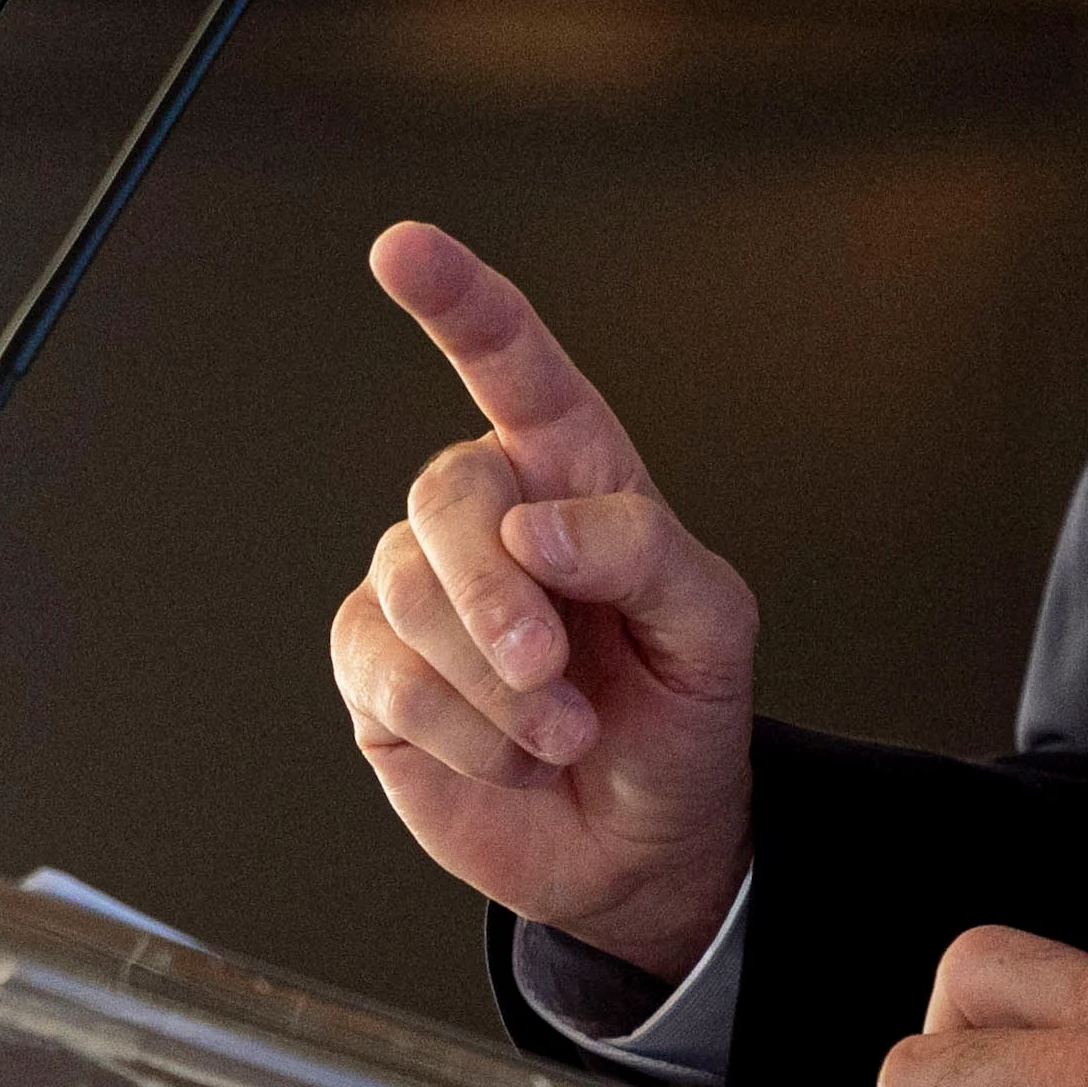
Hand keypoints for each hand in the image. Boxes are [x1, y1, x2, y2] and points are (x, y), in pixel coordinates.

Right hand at [329, 220, 757, 977]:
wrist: (641, 838)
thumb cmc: (681, 711)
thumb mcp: (710, 628)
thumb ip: (640, 552)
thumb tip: (530, 523)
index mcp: (576, 474)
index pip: (513, 364)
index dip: (458, 300)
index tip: (402, 248)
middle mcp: (489, 516)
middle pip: (448, 496)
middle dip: (498, 596)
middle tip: (554, 674)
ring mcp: (422, 591)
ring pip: (413, 598)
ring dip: (498, 690)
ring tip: (561, 731)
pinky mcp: (377, 673)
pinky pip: (388, 680)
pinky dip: (463, 734)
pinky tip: (510, 753)